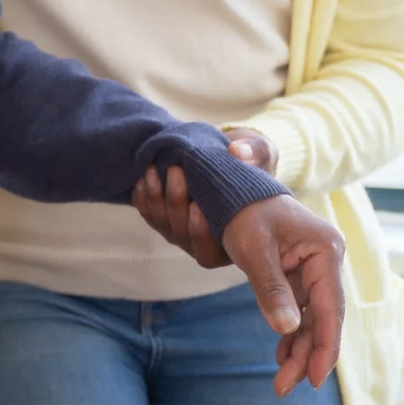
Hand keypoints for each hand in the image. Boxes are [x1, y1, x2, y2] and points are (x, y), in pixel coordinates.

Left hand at [132, 130, 279, 267]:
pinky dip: (143, 198)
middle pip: (181, 236)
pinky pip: (149, 214)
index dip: (200, 233)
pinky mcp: (167, 217)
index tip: (197, 207)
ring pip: (162, 225)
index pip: (210, 251)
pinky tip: (142, 179)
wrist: (230, 156)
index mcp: (234, 237)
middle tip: (176, 171)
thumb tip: (237, 152)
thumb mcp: (261, 154)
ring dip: (155, 198)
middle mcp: (205, 241)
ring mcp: (183, 230)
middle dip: (175, 204)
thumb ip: (255, 153)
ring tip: (154, 170)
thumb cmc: (253, 161)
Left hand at [222, 194, 345, 396]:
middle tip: (284, 387)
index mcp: (325, 250)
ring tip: (282, 379)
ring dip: (298, 348)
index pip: (331, 308)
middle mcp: (326, 261)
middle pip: (322, 319)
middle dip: (306, 355)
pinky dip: (290, 332)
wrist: (236, 185)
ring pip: (311, 318)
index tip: (314, 379)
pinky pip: (299, 309)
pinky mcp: (299, 273)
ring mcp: (314, 268)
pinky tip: (281, 354)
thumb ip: (271, 289)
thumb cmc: (246, 210)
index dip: (324, 347)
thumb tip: (286, 330)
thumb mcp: (254, 249)